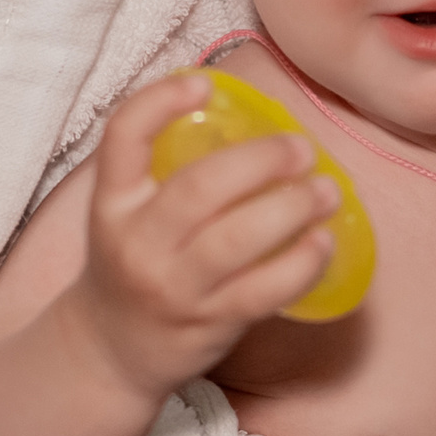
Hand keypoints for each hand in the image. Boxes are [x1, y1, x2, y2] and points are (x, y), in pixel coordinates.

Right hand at [66, 76, 337, 398]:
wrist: (108, 352)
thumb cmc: (132, 265)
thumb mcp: (126, 214)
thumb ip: (166, 173)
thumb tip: (249, 123)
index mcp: (112, 202)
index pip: (122, 136)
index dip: (161, 101)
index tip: (204, 83)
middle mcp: (137, 242)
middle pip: (199, 189)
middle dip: (261, 160)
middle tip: (301, 148)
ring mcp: (173, 287)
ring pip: (237, 239)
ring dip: (292, 208)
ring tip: (327, 191)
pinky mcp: (209, 323)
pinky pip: (263, 290)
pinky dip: (301, 264)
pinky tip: (323, 243)